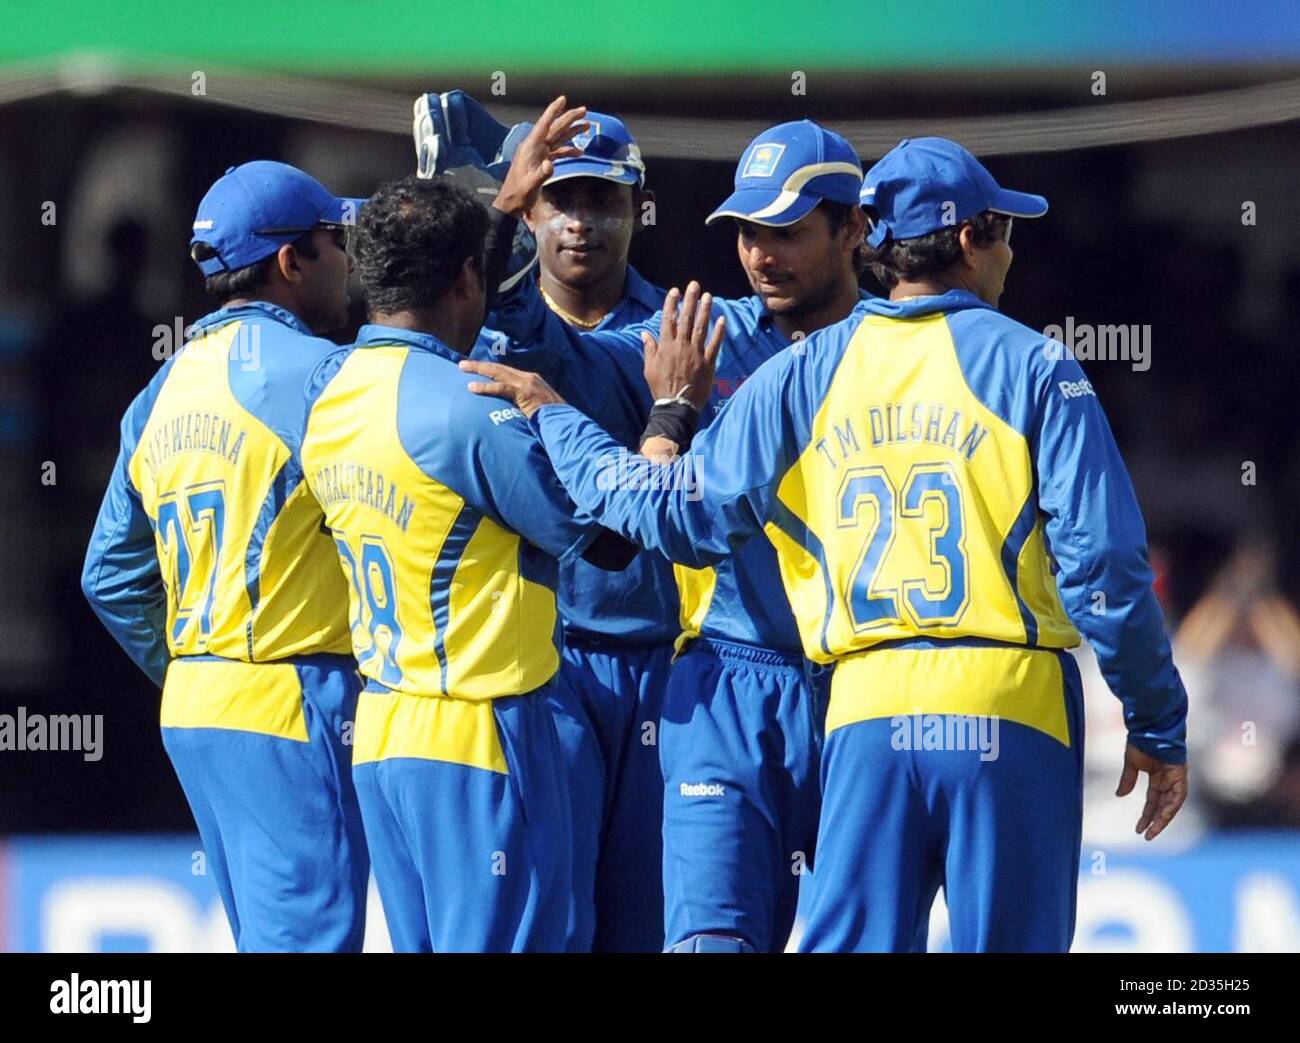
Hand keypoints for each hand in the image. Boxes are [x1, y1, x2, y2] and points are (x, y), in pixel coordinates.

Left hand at [459, 359, 565, 417]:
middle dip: (481, 365)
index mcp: (533, 381)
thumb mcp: (539, 409)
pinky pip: (500, 388)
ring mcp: (526, 383)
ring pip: (498, 372)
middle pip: (500, 368)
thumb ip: (527, 407)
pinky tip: (471, 387)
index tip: (479, 369)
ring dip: (478, 369)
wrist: (565, 423)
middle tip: (463, 364)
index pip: (508, 372)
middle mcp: (529, 378)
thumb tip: (517, 414)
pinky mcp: (524, 392)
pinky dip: (485, 387)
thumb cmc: (554, 420)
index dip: (492, 370)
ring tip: (462, 367)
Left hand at [492, 96, 587, 216]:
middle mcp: (535, 147)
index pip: (544, 125)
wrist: (511, 203)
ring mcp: (539, 154)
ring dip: (571, 132)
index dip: (553, 111)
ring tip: (586, 125)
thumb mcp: (530, 185)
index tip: (562, 99)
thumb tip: (550, 164)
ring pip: (558, 138)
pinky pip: (557, 152)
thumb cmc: (519, 193)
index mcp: (530, 147)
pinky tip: (579, 152)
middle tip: (584, 111)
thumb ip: (541, 174)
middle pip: (554, 129)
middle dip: (569, 119)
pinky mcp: (542, 162)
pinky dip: (568, 150)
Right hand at [642, 282, 725, 409]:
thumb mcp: (649, 368)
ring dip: (705, 310)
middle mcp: (682, 346)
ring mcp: (696, 354)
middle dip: (690, 300)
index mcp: (666, 346)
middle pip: (687, 319)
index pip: (669, 319)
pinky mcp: (708, 363)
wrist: (676, 405)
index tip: (675, 291)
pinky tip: (722, 319)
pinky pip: (715, 344)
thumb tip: (645, 333)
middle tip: (694, 285)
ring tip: (708, 296)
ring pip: (701, 327)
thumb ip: (649, 349)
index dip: (672, 304)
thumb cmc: (660, 387)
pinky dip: (719, 332)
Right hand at [1116, 743, 1188, 839]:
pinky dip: (1171, 807)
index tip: (1138, 829)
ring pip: (1171, 805)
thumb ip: (1127, 781)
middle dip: (1155, 822)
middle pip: (1163, 806)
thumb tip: (1119, 796)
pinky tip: (1163, 817)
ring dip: (1163, 819)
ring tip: (1153, 831)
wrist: (1149, 727)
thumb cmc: (1140, 742)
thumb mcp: (1131, 764)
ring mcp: (1176, 779)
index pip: (1152, 802)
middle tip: (1147, 836)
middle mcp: (1168, 781)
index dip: (1146, 816)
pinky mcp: (1180, 776)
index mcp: (1158, 778)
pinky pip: (1178, 796)